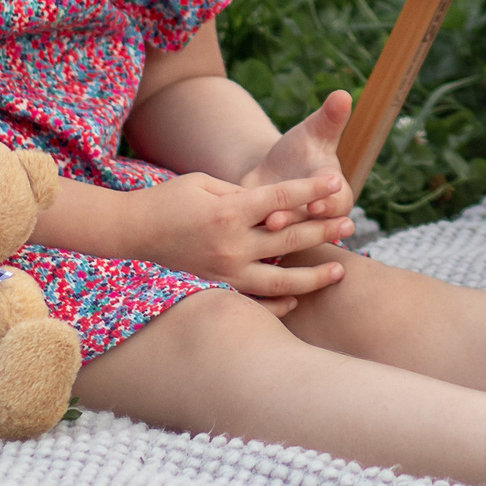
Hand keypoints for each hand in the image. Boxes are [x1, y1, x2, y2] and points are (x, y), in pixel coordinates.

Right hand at [133, 170, 353, 314]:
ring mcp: (225, 270)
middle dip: (324, 231)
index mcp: (229, 211)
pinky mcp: (219, 285)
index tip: (337, 184)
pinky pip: (256, 299)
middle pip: (289, 239)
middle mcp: (231, 245)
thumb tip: (277, 203)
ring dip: (313, 276)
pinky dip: (279, 301)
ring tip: (340, 270)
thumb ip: (242, 194)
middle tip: (352, 225)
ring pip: (280, 279)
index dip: (312, 192)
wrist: (134, 231)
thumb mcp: (205, 183)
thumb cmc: (170, 199)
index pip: (282, 200)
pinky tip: (300, 297)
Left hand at [240, 89, 356, 231]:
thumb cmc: (303, 148)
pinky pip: (267, 243)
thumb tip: (343, 95)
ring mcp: (295, 228)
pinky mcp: (272, 237)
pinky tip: (234, 233)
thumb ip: (330, 117)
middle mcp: (317, 214)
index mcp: (332, 189)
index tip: (315, 202)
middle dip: (295, 222)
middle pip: (315, 226)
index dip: (329, 203)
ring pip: (290, 239)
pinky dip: (254, 239)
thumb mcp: (314, 131)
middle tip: (277, 219)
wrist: (276, 170)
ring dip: (275, 234)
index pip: (339, 200)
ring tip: (258, 225)